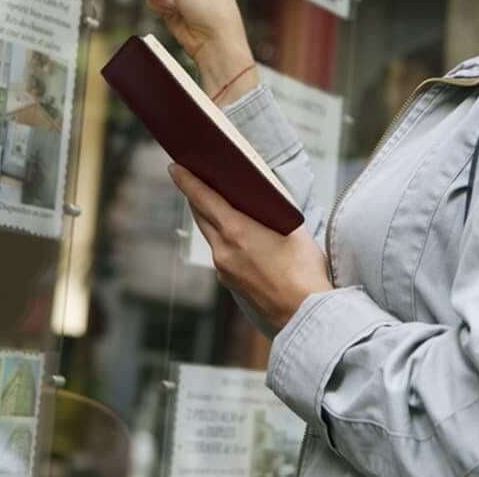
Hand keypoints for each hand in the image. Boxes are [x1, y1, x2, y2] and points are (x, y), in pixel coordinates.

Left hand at [168, 163, 332, 333]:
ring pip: (211, 235)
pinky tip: (237, 236)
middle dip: (197, 196)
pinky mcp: (230, 283)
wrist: (304, 312)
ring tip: (217, 204)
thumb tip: (262, 200)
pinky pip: (220, 253)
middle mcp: (223, 249)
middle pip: (202, 215)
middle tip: (195, 179)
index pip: (203, 198)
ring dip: (211, 218)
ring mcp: (224, 269)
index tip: (174, 167)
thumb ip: (272, 212)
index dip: (187, 180)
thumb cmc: (304, 270)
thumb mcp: (293, 228)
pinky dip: (223, 239)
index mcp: (236, 231)